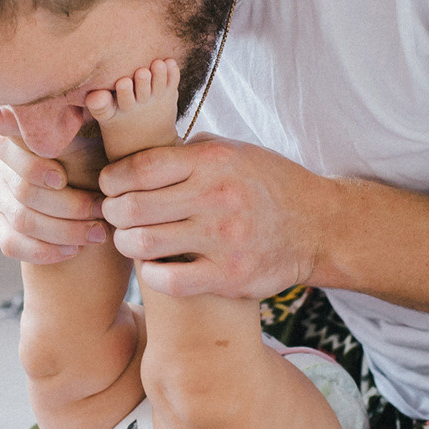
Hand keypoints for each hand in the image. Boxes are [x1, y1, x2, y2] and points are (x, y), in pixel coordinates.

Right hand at [0, 105, 108, 264]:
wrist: (99, 200)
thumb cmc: (97, 160)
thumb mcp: (94, 136)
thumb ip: (85, 117)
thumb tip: (92, 95)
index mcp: (17, 137)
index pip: (11, 149)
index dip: (35, 167)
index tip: (62, 178)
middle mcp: (1, 166)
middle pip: (24, 191)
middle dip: (68, 205)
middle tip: (102, 210)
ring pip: (23, 220)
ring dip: (64, 230)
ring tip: (97, 233)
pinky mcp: (1, 228)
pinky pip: (12, 244)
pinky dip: (45, 250)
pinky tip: (74, 250)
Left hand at [97, 135, 332, 298]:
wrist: (319, 226)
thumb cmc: (266, 184)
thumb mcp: (233, 151)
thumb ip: (187, 150)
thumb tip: (138, 148)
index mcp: (213, 162)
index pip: (139, 168)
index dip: (112, 179)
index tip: (109, 186)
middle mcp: (217, 198)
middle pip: (132, 207)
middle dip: (113, 212)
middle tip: (115, 215)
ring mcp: (224, 240)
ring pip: (143, 244)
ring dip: (126, 243)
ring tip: (130, 240)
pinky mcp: (230, 277)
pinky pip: (168, 281)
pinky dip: (151, 275)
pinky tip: (155, 266)